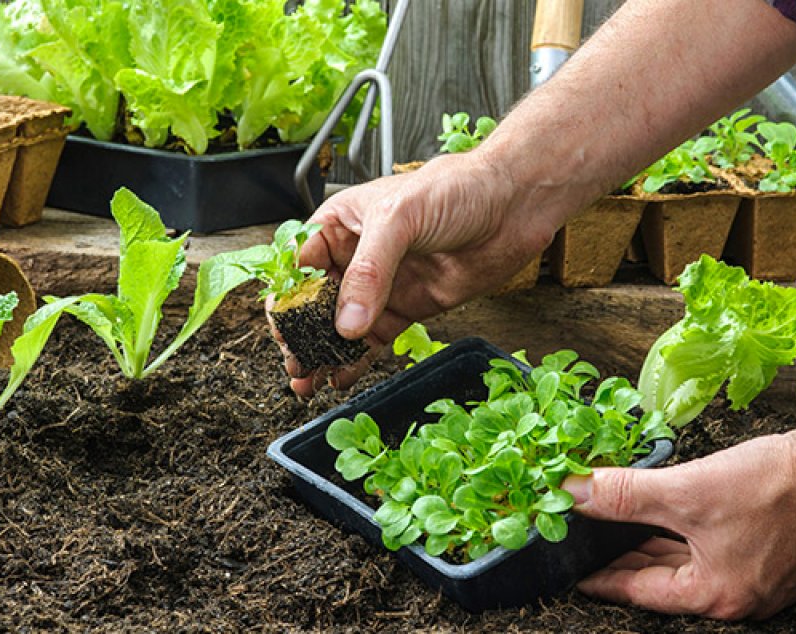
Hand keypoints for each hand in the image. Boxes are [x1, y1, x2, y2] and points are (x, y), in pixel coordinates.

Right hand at [282, 151, 565, 395]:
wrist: (514, 204)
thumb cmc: (456, 189)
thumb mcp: (400, 219)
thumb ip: (370, 271)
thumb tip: (346, 322)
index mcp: (341, 224)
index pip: (300, 265)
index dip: (287, 298)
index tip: (282, 329)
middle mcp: (357, 256)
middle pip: (316, 302)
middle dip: (301, 334)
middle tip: (294, 363)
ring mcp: (383, 285)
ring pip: (342, 326)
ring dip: (324, 353)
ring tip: (308, 380)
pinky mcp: (408, 307)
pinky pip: (374, 340)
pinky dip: (356, 360)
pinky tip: (342, 377)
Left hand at [561, 420, 795, 619]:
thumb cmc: (777, 486)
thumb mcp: (686, 491)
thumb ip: (624, 496)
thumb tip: (575, 494)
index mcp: (716, 594)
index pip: (639, 591)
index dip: (601, 577)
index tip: (573, 571)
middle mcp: (736, 594)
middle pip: (661, 579)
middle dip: (622, 557)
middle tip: (586, 542)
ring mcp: (754, 577)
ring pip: (684, 562)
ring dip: (648, 543)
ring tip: (612, 527)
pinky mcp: (765, 553)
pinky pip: (706, 549)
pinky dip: (678, 534)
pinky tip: (658, 514)